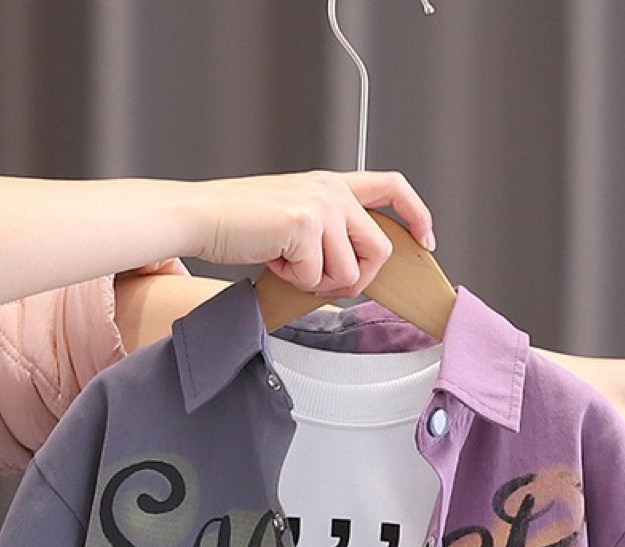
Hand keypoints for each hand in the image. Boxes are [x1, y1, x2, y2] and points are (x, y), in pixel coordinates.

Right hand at [191, 170, 435, 298]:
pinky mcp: (304, 226)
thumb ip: (331, 233)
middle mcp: (331, 190)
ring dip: (319, 283)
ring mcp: (320, 206)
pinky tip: (273, 260)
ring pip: (350, 272)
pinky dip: (294, 282)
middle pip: (380, 250)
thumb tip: (358, 272)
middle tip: (321, 281)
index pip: (392, 187)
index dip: (417, 215)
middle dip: (356, 278)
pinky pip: (317, 278)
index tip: (425, 241)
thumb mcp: (296, 219)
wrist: (200, 215)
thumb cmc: (241, 223)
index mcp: (332, 184)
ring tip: (288, 263)